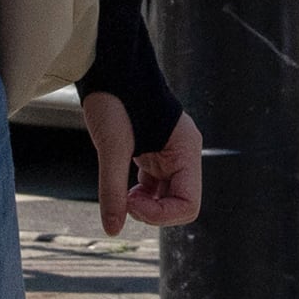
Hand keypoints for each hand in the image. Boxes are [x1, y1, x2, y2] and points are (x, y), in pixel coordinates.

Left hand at [83, 97, 200, 235]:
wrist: (110, 70)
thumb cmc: (116, 99)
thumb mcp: (112, 146)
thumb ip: (112, 190)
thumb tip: (112, 229)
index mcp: (186, 149)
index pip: (188, 203)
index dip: (160, 215)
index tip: (130, 203)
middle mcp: (184, 154)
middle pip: (179, 203)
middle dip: (152, 211)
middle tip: (125, 199)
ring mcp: (170, 155)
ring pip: (167, 198)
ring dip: (145, 205)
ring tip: (122, 194)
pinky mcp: (154, 155)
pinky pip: (154, 188)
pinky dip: (139, 195)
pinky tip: (122, 188)